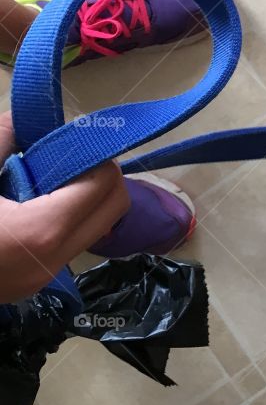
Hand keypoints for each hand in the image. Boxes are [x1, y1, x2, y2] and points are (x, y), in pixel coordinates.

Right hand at [0, 112, 128, 301]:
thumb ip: (1, 138)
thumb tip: (25, 119)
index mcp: (41, 231)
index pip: (105, 185)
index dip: (93, 155)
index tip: (66, 139)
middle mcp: (53, 260)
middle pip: (114, 209)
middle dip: (98, 174)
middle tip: (62, 155)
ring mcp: (43, 278)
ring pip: (94, 229)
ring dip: (81, 197)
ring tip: (40, 176)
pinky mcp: (30, 285)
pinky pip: (67, 244)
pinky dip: (62, 217)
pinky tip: (25, 201)